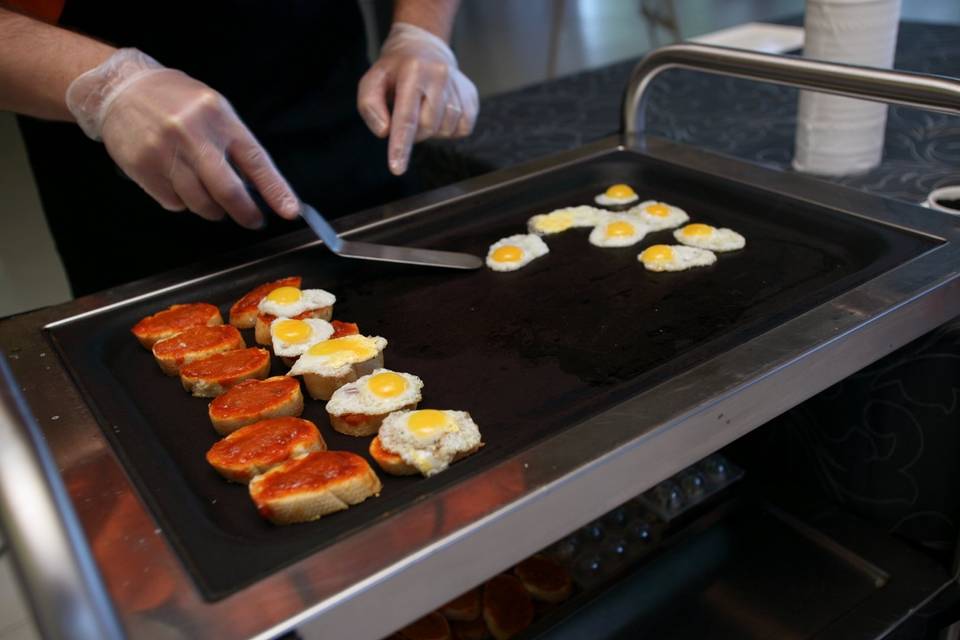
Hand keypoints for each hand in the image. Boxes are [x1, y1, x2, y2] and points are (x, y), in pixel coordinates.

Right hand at [65, 49, 298, 228]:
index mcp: (218, 117)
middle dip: (245, 212)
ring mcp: (165, 153)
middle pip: (227, 191)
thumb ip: (234, 144)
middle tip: (253, 220)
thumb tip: (259, 186)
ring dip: (212, 209)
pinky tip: (178, 182)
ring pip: (200, 203)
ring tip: (210, 197)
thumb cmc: (174, 100)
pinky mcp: (143, 168)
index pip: (254, 160)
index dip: (275, 189)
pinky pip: (174, 203)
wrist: (120, 89)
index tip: (290, 211)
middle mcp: (192, 135)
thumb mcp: (213, 109)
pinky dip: (182, 201)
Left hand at [358, 23, 478, 175]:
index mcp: (413, 71)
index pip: (407, 116)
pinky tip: (439, 112)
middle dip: (414, 133)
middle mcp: (440, 75)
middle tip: (406, 118)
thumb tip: (385, 132)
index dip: (401, 145)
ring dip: (431, 130)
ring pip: (445, 130)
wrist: (424, 48)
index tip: (397, 168)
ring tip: (423, 109)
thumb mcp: (372, 80)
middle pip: (427, 127)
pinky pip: (462, 129)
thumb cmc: (394, 70)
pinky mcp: (472, 96)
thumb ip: (369, 105)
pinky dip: (448, 129)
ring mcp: (459, 85)